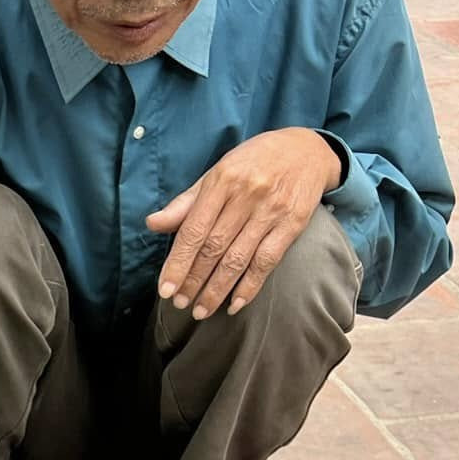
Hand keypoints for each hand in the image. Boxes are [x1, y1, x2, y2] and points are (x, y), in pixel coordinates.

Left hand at [148, 129, 342, 320]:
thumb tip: (152, 224)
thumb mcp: (217, 173)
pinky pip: (267, 261)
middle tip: (179, 304)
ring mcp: (271, 211)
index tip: (164, 289)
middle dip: (193, 281)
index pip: (193, 230)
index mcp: (222, 181)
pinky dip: (250, 286)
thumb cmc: (253, 163)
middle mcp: (246, 196)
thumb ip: (186, 203)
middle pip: (213, 248)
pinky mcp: (293, 224)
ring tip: (200, 310)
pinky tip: (235, 304)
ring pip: (238, 259)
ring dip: (217, 290)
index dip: (177, 263)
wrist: (306, 149)